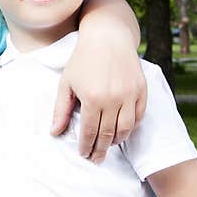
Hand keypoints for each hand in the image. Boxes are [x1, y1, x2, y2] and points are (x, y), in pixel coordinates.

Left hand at [51, 33, 146, 161]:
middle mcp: (113, 99)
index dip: (86, 146)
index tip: (83, 155)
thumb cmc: (82, 59)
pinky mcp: (142, 89)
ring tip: (108, 145)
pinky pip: (139, 116)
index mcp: (92, 98)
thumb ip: (61, 110)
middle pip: (108, 135)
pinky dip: (131, 127)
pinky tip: (122, 130)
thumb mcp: (66, 83)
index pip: (90, 132)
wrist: (108, 37)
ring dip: (116, 140)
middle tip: (96, 159)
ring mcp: (130, 95)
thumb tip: (55, 133)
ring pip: (126, 129)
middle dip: (101, 150)